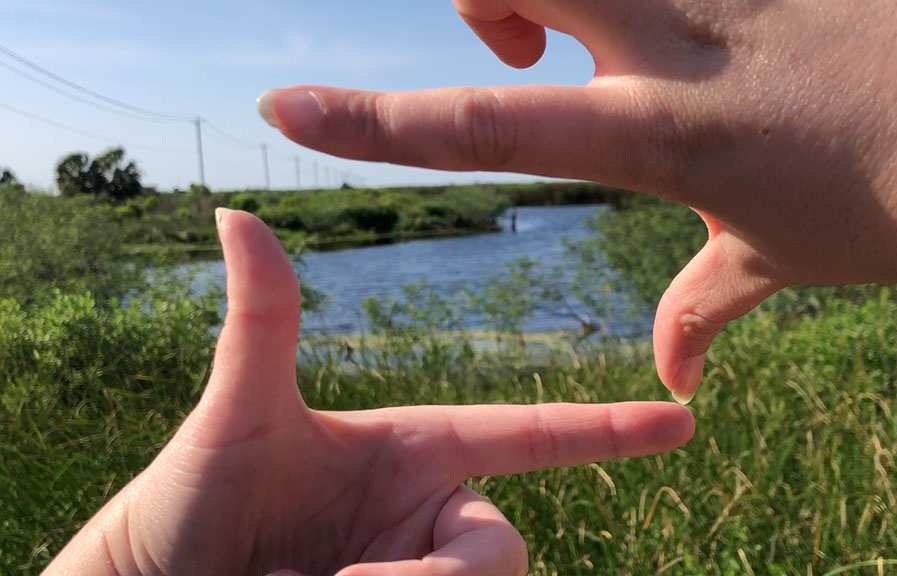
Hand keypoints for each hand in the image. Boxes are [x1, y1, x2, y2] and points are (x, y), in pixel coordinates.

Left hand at [43, 210, 693, 575]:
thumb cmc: (190, 498)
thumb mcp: (236, 415)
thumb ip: (262, 324)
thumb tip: (235, 212)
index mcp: (413, 449)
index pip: (526, 436)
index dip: (606, 428)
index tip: (683, 420)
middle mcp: (428, 511)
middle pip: (498, 549)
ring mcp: (419, 567)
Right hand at [257, 0, 896, 402]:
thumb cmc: (888, 204)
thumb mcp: (776, 258)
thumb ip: (703, 306)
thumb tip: (674, 375)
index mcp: (658, 130)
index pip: (483, 128)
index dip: (372, 122)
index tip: (284, 107)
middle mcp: (679, 37)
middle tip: (532, 46)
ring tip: (609, 32)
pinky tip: (702, 23)